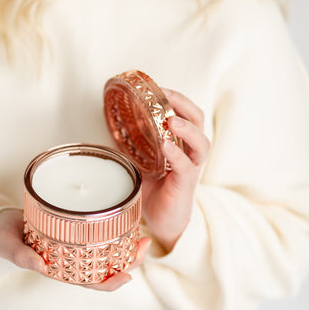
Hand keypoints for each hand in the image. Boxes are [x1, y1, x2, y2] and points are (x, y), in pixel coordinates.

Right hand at [0, 208, 150, 291]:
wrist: (3, 221)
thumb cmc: (6, 237)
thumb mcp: (7, 246)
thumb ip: (20, 255)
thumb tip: (39, 265)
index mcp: (60, 271)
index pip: (90, 282)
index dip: (110, 283)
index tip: (127, 277)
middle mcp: (73, 261)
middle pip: (107, 268)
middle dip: (130, 261)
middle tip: (144, 244)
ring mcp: (76, 246)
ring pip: (109, 252)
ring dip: (128, 247)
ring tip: (143, 235)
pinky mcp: (77, 230)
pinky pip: (101, 234)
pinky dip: (117, 231)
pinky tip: (128, 221)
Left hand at [142, 89, 209, 251]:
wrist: (162, 221)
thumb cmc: (152, 189)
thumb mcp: (139, 160)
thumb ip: (131, 143)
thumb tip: (109, 123)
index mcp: (181, 142)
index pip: (186, 113)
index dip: (176, 98)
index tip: (158, 88)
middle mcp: (190, 152)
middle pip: (199, 121)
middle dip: (184, 105)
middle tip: (167, 96)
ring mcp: (191, 168)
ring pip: (201, 143)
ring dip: (187, 129)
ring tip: (172, 121)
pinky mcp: (185, 185)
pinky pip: (186, 166)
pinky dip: (177, 154)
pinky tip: (165, 146)